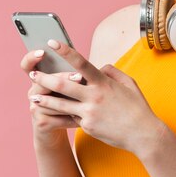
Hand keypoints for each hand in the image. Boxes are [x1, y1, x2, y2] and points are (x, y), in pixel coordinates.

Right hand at [20, 48, 83, 147]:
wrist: (56, 130)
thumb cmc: (67, 103)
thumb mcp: (69, 87)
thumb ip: (75, 75)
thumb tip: (98, 67)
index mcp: (39, 80)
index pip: (27, 65)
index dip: (31, 57)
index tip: (43, 52)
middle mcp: (33, 92)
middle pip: (43, 81)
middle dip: (62, 78)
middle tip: (79, 76)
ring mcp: (35, 107)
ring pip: (52, 101)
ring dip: (70, 101)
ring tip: (85, 99)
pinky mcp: (41, 123)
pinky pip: (58, 118)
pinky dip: (72, 118)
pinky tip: (84, 118)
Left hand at [28, 39, 164, 154]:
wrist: (143, 134)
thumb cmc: (136, 106)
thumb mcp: (128, 82)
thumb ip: (111, 71)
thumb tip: (97, 67)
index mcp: (103, 82)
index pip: (80, 62)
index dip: (65, 51)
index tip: (52, 42)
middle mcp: (94, 96)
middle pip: (62, 84)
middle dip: (44, 79)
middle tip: (32, 74)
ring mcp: (89, 112)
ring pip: (60, 104)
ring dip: (44, 100)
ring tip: (32, 98)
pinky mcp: (87, 126)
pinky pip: (71, 118)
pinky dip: (62, 115)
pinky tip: (50, 115)